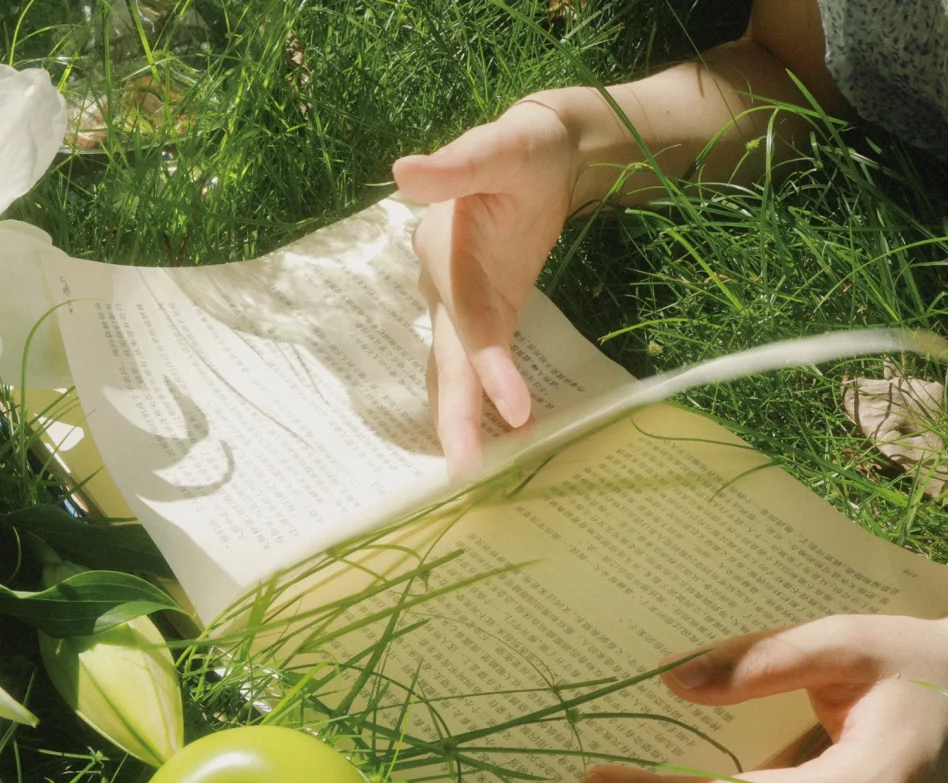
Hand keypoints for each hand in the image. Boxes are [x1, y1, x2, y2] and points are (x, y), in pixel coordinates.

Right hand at [393, 99, 582, 476]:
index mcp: (441, 247)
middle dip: (454, 415)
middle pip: (446, 358)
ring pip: (451, 370)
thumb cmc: (525, 147)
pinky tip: (499, 441)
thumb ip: (460, 162)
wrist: (544, 154)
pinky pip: (476, 367)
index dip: (486, 365)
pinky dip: (481, 403)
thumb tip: (403, 170)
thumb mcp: (502, 145)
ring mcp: (460, 305)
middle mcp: (440, 285)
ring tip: (469, 472)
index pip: (466, 317)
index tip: (514, 408)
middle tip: (465, 472)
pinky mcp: (486, 316)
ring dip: (457, 420)